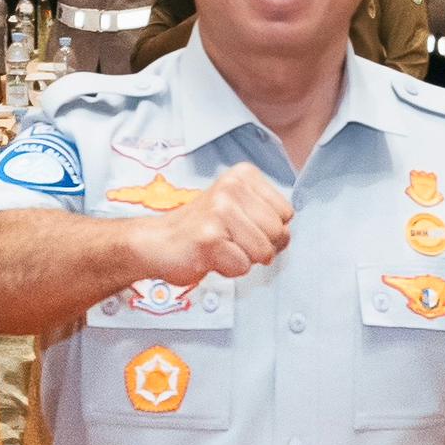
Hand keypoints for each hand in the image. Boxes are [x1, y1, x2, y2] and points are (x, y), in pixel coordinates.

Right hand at [140, 161, 291, 285]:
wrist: (158, 242)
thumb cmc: (203, 229)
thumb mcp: (239, 209)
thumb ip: (268, 216)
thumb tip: (287, 235)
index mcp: (243, 175)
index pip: (287, 213)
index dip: (270, 230)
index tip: (243, 228)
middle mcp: (232, 187)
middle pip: (279, 233)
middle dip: (260, 247)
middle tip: (231, 241)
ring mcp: (219, 211)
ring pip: (264, 252)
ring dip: (244, 259)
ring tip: (221, 247)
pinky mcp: (209, 238)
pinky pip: (242, 266)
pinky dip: (228, 269)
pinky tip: (210, 256)